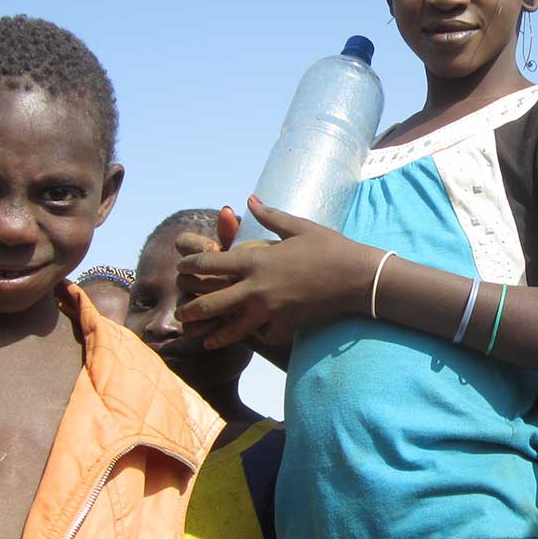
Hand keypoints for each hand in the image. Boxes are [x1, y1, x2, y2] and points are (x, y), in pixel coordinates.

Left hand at [175, 198, 378, 347]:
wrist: (356, 278)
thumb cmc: (329, 247)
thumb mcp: (298, 226)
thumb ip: (269, 216)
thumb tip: (248, 200)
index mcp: (255, 261)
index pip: (210, 264)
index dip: (190, 265)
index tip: (182, 268)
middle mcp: (256, 289)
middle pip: (210, 303)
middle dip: (191, 309)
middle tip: (181, 312)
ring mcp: (269, 311)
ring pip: (231, 328)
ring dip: (213, 334)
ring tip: (202, 338)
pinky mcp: (285, 326)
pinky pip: (262, 336)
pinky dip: (255, 336)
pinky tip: (249, 336)